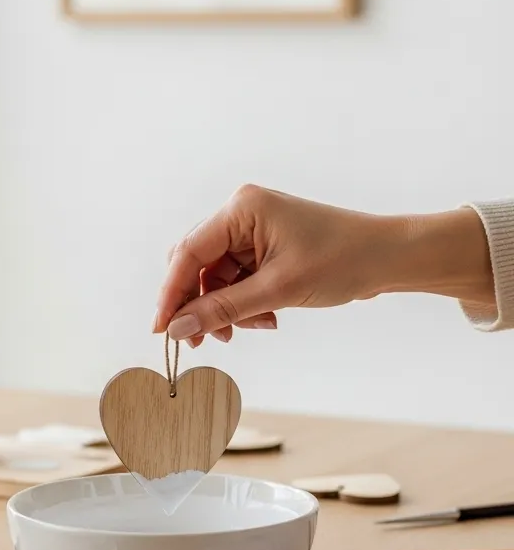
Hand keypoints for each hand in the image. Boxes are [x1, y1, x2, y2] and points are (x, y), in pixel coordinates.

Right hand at [154, 185, 493, 344]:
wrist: (389, 258)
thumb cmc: (342, 261)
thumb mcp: (277, 291)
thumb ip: (222, 310)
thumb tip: (178, 329)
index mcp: (241, 208)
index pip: (188, 253)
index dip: (171, 294)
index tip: (161, 330)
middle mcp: (241, 212)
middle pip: (196, 264)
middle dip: (200, 304)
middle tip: (204, 341)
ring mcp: (253, 229)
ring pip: (216, 277)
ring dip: (226, 308)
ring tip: (255, 327)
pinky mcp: (265, 246)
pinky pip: (237, 279)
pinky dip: (244, 303)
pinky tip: (266, 319)